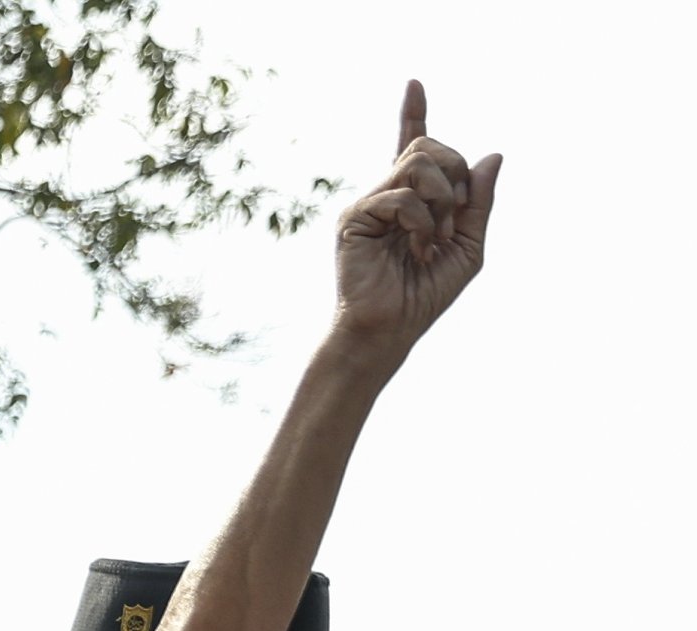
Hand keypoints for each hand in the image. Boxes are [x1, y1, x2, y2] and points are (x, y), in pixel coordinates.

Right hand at [331, 83, 495, 369]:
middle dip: (456, 173)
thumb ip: (480, 203)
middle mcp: (385, 195)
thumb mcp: (468, 245)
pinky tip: (416, 248)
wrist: (388, 330)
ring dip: (442, 196)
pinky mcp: (353, 219)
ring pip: (417, 162)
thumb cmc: (423, 296)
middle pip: (428, 146)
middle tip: (455, 216)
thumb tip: (492, 155)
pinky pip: (401, 196)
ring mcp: (367, 205)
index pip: (411, 146)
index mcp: (409, 199)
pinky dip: (421, 221)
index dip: (413, 113)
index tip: (415, 83)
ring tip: (434, 236)